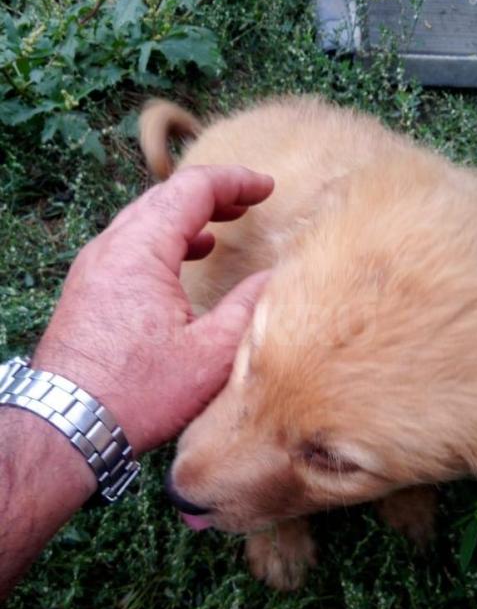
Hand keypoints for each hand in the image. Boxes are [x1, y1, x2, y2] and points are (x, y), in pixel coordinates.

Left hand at [32, 165, 273, 453]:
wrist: (69, 426)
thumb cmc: (138, 393)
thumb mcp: (210, 354)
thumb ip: (248, 307)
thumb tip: (275, 276)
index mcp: (140, 250)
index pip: (192, 189)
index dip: (235, 182)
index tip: (267, 187)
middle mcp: (110, 248)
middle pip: (164, 198)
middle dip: (210, 194)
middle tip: (248, 201)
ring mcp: (92, 267)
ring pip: (143, 220)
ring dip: (184, 216)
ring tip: (221, 225)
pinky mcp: (86, 289)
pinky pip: (128, 245)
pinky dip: (162, 240)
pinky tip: (183, 258)